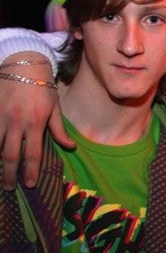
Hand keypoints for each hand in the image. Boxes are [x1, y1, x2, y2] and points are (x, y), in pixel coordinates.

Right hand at [1, 53, 72, 189]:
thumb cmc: (42, 88)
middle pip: (11, 155)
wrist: (22, 65)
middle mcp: (16, 122)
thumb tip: (71, 147)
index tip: (30, 184)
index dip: (31, 171)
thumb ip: (59, 130)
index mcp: (36, 123)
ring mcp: (1, 117)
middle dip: (10, 173)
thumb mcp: (55, 108)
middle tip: (10, 187)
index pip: (33, 153)